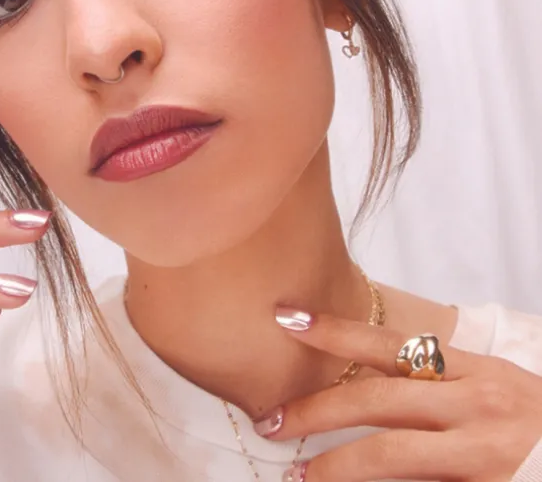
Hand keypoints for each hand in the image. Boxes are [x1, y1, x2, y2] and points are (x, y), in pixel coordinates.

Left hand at [257, 309, 541, 480]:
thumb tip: (362, 393)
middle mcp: (476, 405)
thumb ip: (434, 385)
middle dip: (315, 409)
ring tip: (299, 475)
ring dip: (336, 465)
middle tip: (270, 420)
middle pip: (376, 400)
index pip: (388, 343)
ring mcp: (482, 453)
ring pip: (389, 453)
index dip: (335, 331)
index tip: (288, 319)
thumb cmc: (536, 424)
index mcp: (474, 371)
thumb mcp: (492, 389)